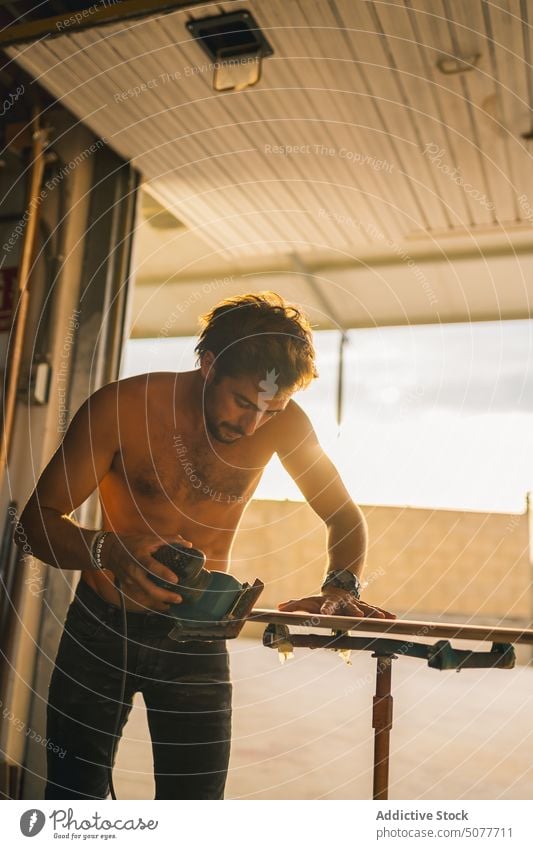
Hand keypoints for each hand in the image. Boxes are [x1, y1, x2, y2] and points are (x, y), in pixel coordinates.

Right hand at [102, 533, 193, 611]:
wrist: (109, 551)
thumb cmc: (132, 543)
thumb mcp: (149, 538)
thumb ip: (169, 540)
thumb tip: (188, 545)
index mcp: (140, 557)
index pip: (151, 566)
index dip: (163, 573)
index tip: (175, 580)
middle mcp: (134, 571)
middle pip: (149, 588)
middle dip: (164, 596)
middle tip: (179, 599)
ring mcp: (130, 581)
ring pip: (146, 594)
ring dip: (160, 599)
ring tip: (174, 602)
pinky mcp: (128, 586)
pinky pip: (142, 594)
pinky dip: (153, 598)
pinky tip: (163, 600)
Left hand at [278, 587, 395, 618]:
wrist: (339, 583)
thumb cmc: (321, 599)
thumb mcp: (308, 600)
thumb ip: (294, 605)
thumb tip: (277, 609)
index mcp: (330, 602)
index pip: (325, 606)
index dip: (324, 609)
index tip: (323, 613)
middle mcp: (344, 602)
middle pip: (349, 607)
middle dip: (355, 611)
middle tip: (360, 616)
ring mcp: (356, 603)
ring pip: (367, 608)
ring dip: (375, 614)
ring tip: (384, 619)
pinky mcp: (365, 605)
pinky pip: (376, 610)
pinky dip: (384, 614)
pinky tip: (393, 619)